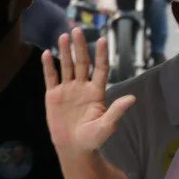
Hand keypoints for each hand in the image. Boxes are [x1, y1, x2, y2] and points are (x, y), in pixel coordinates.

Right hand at [42, 29, 136, 154]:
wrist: (73, 147)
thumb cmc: (93, 138)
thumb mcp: (107, 126)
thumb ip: (117, 110)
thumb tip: (132, 98)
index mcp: (96, 92)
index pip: (100, 69)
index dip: (101, 55)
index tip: (103, 40)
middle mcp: (82, 87)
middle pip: (82, 63)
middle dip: (80, 47)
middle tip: (77, 30)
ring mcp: (67, 90)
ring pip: (66, 66)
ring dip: (64, 52)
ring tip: (63, 36)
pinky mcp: (53, 95)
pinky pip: (51, 78)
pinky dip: (48, 66)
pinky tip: (46, 54)